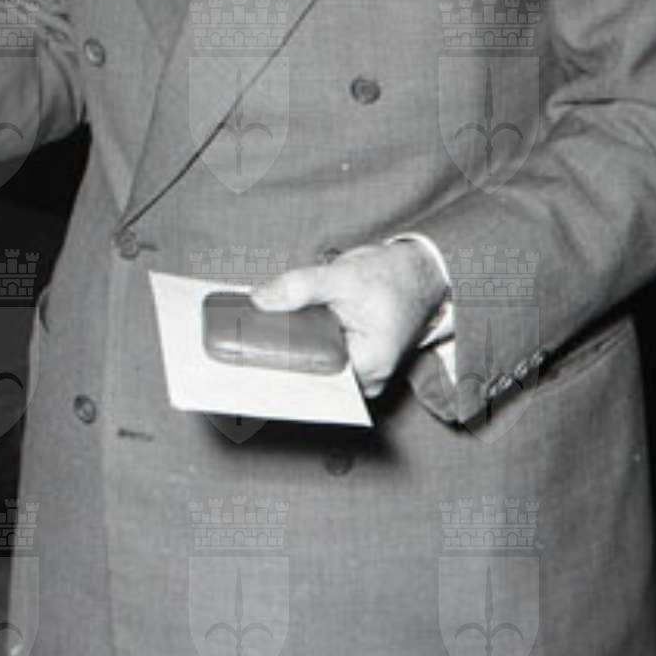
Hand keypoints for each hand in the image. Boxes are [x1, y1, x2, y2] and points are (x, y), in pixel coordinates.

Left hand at [250, 242, 446, 397]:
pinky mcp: (347, 357)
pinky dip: (294, 342)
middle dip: (273, 360)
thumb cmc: (393, 278)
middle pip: (307, 377)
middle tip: (235, 349)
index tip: (241, 365)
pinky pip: (315, 354)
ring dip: (282, 350)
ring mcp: (354, 371)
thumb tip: (259, 301)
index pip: (312, 382)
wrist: (419, 272)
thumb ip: (301, 288)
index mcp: (366, 369)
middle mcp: (361, 380)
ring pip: (309, 365)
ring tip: (245, 338)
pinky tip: (267, 331)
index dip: (275, 373)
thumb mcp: (345, 277)